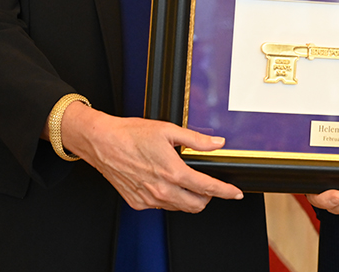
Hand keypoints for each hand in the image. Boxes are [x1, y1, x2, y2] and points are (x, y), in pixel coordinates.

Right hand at [60, 103, 242, 212]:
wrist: (103, 142)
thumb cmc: (131, 134)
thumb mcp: (168, 130)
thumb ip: (196, 139)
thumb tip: (217, 142)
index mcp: (173, 171)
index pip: (208, 187)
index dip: (226, 191)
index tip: (235, 193)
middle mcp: (162, 189)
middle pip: (196, 205)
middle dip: (207, 197)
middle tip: (207, 185)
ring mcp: (149, 199)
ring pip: (179, 208)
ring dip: (188, 198)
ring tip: (183, 181)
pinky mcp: (138, 202)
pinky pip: (161, 206)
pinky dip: (168, 198)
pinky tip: (163, 183)